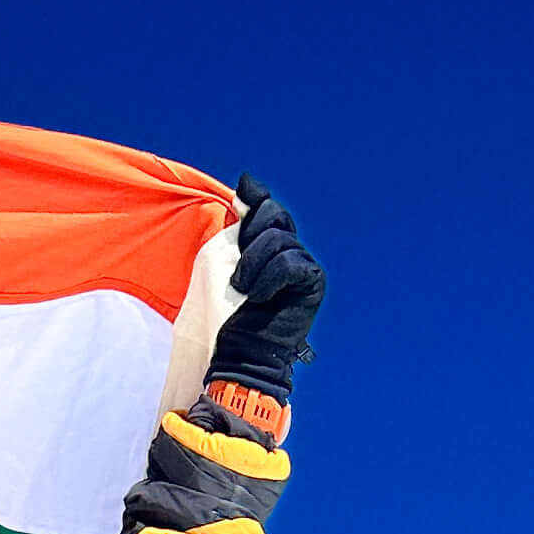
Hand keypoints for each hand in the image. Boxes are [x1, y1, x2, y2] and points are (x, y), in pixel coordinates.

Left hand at [206, 176, 325, 406]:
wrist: (236, 350)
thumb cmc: (223, 312)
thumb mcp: (221, 255)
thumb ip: (238, 221)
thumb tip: (248, 182)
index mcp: (267, 244)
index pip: (266, 207)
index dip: (254, 201)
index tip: (240, 198)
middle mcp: (289, 250)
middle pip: (273, 216)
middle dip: (248, 242)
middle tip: (238, 277)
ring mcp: (303, 265)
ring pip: (279, 239)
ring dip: (253, 266)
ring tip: (245, 293)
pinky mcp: (313, 282)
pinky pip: (292, 262)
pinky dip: (270, 278)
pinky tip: (260, 298)